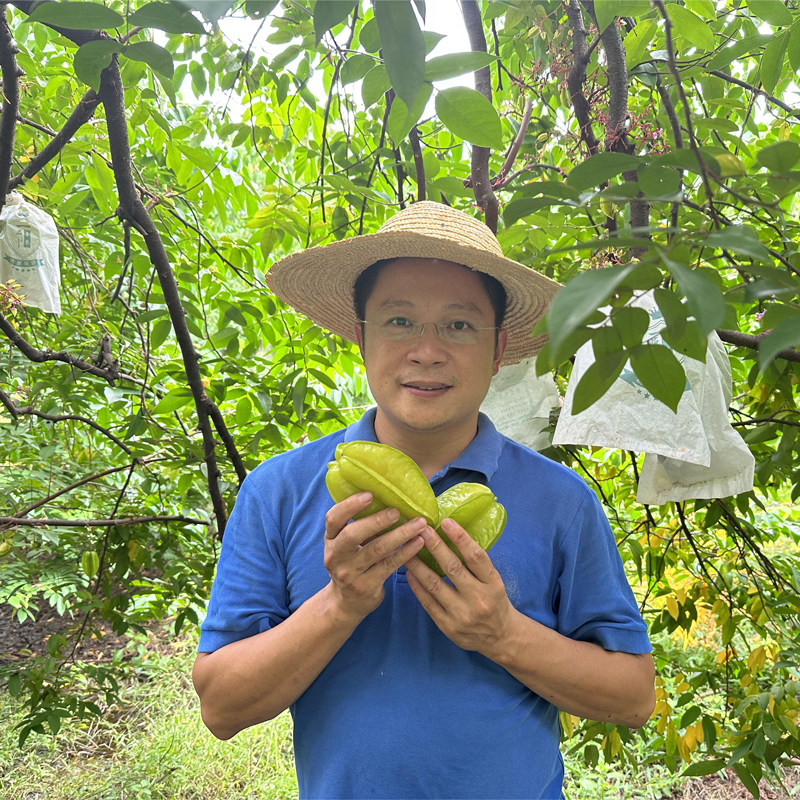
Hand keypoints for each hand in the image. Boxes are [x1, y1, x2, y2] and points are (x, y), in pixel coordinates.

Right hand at [324, 492, 425, 620]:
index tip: (369, 494)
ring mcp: (350, 573)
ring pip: (377, 550)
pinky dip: (406, 552)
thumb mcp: (346, 545)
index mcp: (330, 539)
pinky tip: (419, 542)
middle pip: (353, 535)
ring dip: (400, 534)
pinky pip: (389, 565)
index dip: (350, 505)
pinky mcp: (366, 586)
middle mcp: (336, 556)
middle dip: (377, 520)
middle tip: (397, 511)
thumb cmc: (352, 563)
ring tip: (419, 524)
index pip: (333, 518)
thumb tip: (387, 496)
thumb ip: (358, 525)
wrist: (346, 602)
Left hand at [405, 518, 514, 655]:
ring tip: (407, 549)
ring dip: (418, 565)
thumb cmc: (495, 601)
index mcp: (493, 584)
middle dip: (435, 546)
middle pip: (453, 568)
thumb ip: (476, 564)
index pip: (476, 557)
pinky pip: (427, 602)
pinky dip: (416, 586)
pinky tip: (409, 573)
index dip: (461, 538)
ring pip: (434, 585)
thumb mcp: (494, 581)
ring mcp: (462, 615)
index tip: (446, 522)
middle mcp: (478, 599)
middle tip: (421, 529)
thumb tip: (451, 536)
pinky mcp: (447, 626)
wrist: (500, 637)